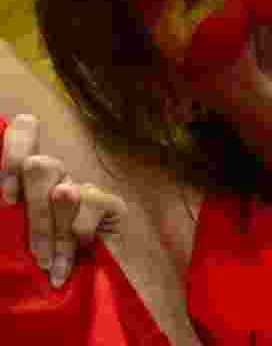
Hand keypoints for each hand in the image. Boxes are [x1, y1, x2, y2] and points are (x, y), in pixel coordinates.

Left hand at [1, 113, 126, 287]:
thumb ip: (16, 217)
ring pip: (62, 190)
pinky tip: (67, 266)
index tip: (8, 198)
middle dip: (33, 212)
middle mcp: (57, 179)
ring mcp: (85, 190)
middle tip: (32, 250)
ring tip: (45, 262)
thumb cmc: (46, 269)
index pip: (26, 131)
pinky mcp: (110, 204)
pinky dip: (74, 242)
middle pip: (40, 165)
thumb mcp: (19, 240)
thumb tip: (9, 195)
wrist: (106, 291)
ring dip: (50, 232)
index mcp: (30, 184)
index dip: (15, 151)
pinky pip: (89, 208)